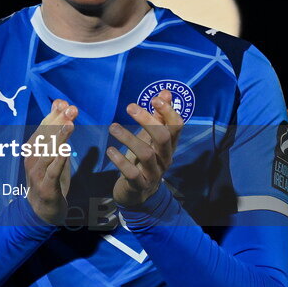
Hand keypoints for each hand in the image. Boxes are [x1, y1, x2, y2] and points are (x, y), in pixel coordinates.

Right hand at [24, 99, 76, 225]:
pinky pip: (52, 171)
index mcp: (33, 147)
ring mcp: (37, 172)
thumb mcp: (53, 152)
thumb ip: (57, 130)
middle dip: (59, 121)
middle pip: (45, 136)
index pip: (43, 126)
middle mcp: (32, 158)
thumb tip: (61, 104)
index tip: (65, 103)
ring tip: (69, 125)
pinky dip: (59, 160)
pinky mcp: (46, 186)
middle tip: (72, 109)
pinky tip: (66, 150)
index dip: (53, 114)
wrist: (42, 209)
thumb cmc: (49, 176)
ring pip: (48, 152)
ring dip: (59, 138)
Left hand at [106, 91, 183, 208]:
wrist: (138, 194)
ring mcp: (154, 173)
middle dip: (147, 120)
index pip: (177, 126)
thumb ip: (158, 117)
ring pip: (146, 153)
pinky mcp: (140, 185)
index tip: (154, 99)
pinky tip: (110, 150)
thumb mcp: (151, 138)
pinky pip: (132, 173)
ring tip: (112, 127)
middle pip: (163, 137)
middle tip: (129, 106)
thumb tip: (166, 92)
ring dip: (128, 138)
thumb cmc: (143, 161)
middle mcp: (165, 158)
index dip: (168, 112)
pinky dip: (120, 161)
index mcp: (169, 145)